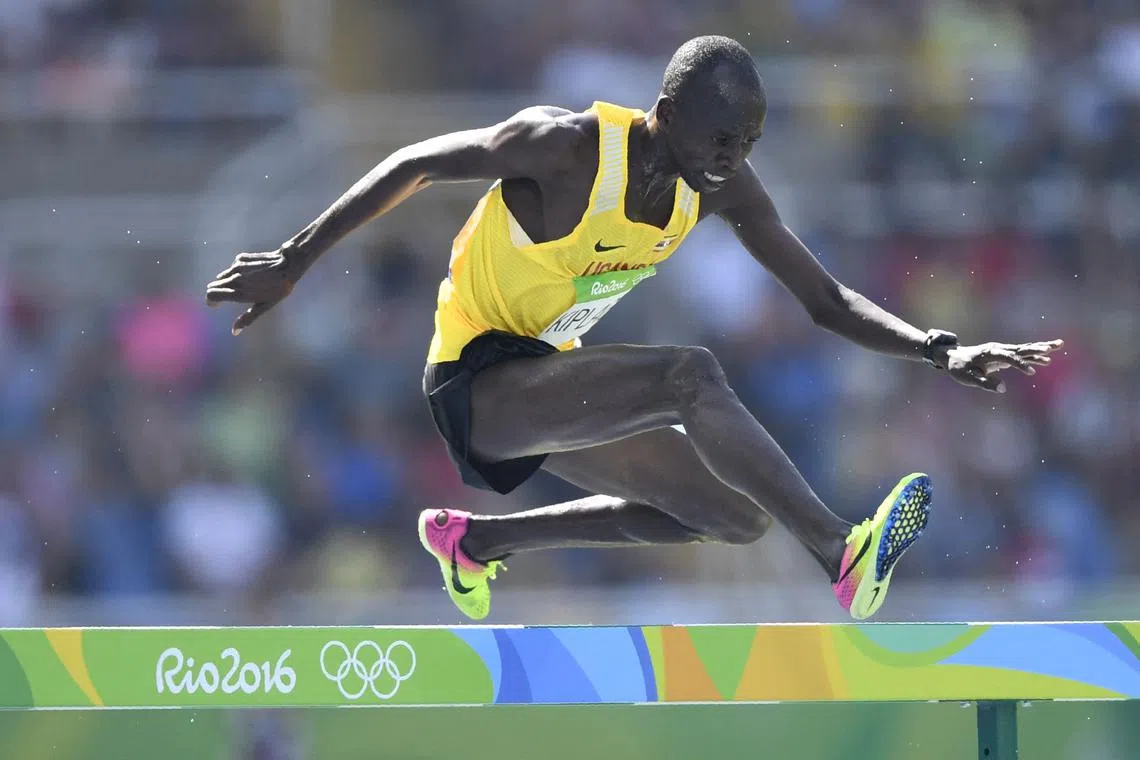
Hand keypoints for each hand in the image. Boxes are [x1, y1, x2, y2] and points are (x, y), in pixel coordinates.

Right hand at [205, 248, 300, 334]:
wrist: (287, 264)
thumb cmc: (278, 288)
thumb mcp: (265, 306)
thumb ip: (248, 318)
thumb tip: (234, 332)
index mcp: (239, 293)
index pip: (211, 295)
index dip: (211, 301)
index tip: (216, 305)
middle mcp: (235, 279)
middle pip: (213, 286)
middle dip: (216, 292)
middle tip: (227, 297)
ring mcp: (237, 267)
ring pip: (221, 277)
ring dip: (225, 283)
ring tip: (241, 286)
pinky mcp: (240, 258)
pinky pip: (231, 268)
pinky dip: (235, 272)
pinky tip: (249, 274)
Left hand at [944, 339, 1063, 392]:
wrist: (953, 357)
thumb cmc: (959, 368)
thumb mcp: (968, 378)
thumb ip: (985, 383)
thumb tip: (1003, 388)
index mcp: (990, 353)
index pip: (1009, 358)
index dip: (1020, 364)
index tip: (1031, 373)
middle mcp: (998, 349)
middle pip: (1022, 348)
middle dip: (1039, 348)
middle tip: (1057, 345)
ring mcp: (1002, 351)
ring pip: (1024, 349)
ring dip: (1041, 348)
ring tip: (1058, 345)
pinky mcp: (1003, 356)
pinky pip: (1021, 355)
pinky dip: (1034, 356)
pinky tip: (1046, 359)